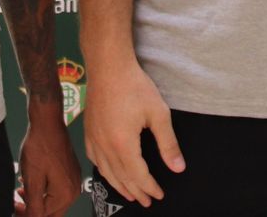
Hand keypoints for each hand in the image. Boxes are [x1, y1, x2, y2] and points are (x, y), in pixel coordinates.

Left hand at [15, 101, 81, 215]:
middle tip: (17, 200)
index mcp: (65, 194)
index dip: (26, 214)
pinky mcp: (71, 172)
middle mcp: (74, 190)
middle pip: (51, 212)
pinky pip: (57, 190)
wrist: (47, 123)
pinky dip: (44, 190)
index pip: (44, 216)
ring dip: (37, 200)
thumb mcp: (32, 179)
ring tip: (21, 190)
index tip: (14, 205)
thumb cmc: (40, 147)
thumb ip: (33, 204)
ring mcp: (74, 180)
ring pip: (53, 201)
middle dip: (32, 209)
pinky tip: (32, 182)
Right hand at [83, 58, 184, 206]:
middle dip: (136, 191)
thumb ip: (168, 144)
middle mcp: (104, 146)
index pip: (138, 176)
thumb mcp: (158, 114)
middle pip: (121, 177)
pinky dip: (104, 170)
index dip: (150, 188)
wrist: (108, 66)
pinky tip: (109, 171)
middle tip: (147, 201)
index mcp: (123, 145)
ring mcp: (94, 139)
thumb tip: (178, 168)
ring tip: (130, 194)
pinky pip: (94, 159)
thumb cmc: (134, 86)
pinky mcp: (88, 130)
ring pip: (106, 171)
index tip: (159, 195)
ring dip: (119, 185)